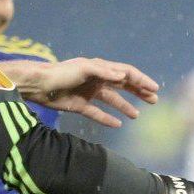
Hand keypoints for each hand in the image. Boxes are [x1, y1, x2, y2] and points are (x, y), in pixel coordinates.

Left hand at [5, 56, 160, 128]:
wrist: (38, 85)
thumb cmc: (61, 73)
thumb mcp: (84, 68)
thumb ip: (104, 71)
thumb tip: (123, 75)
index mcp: (100, 68)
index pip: (126, 73)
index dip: (141, 80)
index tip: (154, 89)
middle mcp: (97, 79)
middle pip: (122, 86)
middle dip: (138, 92)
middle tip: (153, 100)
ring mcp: (89, 93)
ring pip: (112, 100)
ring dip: (125, 106)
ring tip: (136, 116)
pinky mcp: (80, 105)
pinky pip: (97, 113)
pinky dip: (107, 119)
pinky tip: (117, 124)